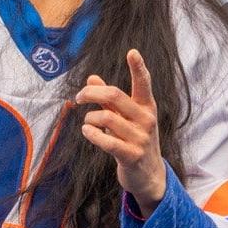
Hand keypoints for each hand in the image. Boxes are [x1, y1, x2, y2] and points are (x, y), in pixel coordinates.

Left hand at [75, 49, 166, 210]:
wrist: (148, 175)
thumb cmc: (134, 140)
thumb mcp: (125, 118)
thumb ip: (109, 100)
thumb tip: (91, 78)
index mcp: (147, 107)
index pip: (144, 84)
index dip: (138, 68)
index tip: (132, 52)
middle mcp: (146, 120)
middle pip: (114, 96)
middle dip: (91, 94)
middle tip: (79, 97)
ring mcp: (140, 138)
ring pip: (106, 117)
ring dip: (90, 118)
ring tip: (88, 123)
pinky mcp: (131, 155)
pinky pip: (106, 140)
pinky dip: (92, 134)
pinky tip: (87, 131)